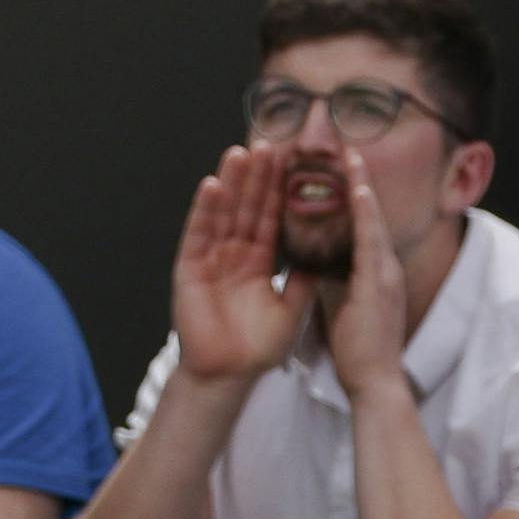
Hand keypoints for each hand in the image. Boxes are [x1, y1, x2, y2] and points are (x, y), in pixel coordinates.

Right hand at [172, 143, 301, 382]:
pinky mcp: (190, 267)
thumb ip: (304, 279)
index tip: (291, 161)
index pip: (272, 217)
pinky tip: (212, 185)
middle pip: (248, 208)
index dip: (280, 191)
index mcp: (260, 261)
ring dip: (231, 183)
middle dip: (257, 177)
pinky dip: (204, 210)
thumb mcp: (292, 310)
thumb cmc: (258, 348)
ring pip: (224, 213)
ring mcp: (211, 258)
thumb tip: (328, 251)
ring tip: (241, 152)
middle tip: (268, 143)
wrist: (228, 375)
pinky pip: (198, 233)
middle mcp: (235, 254)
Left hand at [322, 152, 412, 398]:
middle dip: (360, 179)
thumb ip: (335, 275)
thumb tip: (315, 255)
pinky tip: (358, 190)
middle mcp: (384, 265)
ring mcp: (386, 272)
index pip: (364, 223)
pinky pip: (372, 240)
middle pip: (372, 213)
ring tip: (352, 154)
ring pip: (374, 219)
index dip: (354, 193)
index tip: (343, 165)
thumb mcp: (343, 301)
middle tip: (348, 145)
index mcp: (375, 270)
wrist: (375, 381)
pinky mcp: (380, 283)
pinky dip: (366, 213)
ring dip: (363, 185)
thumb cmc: (359, 346)